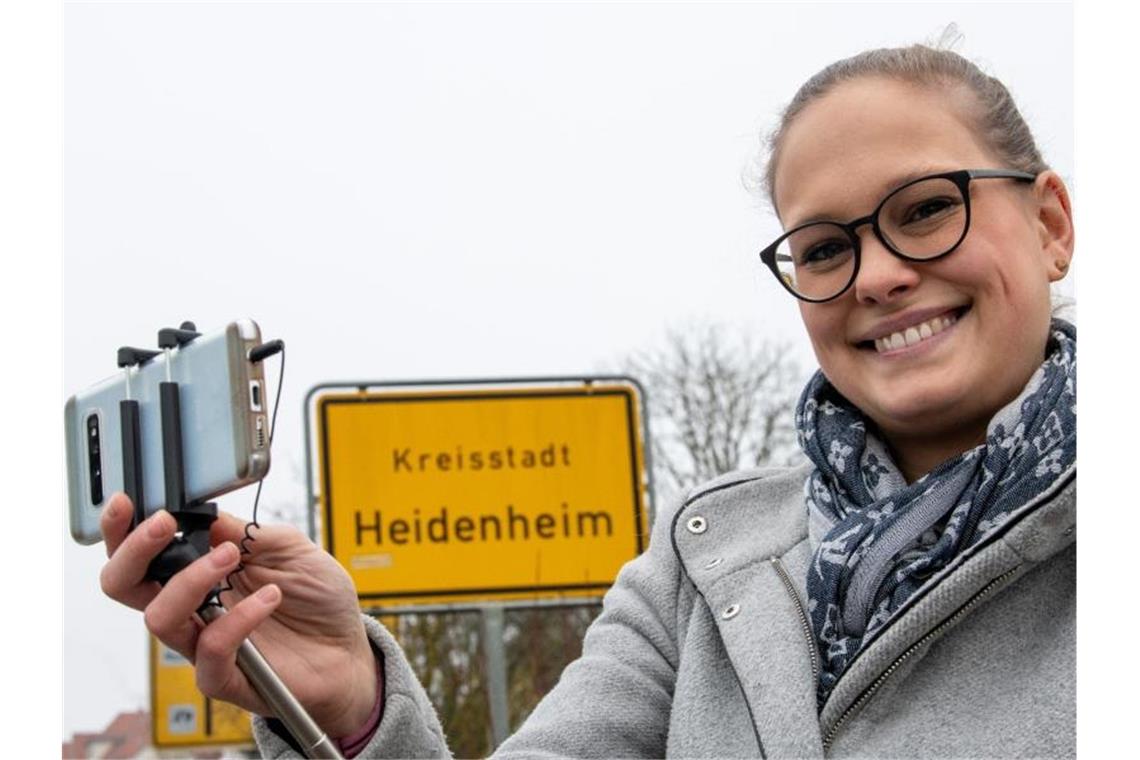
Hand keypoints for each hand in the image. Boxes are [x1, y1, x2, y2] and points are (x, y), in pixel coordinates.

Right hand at [98, 493, 379, 738]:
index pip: (142, 554)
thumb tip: (205, 514)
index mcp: (200, 571)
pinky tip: (270, 598)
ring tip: (230, 555)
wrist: (349, 648)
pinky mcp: (225, 676)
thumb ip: (247, 532)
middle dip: (134, 550)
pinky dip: (238, 619)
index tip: (126, 502)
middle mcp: (193, 607)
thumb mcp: (290, 547)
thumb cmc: (317, 598)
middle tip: (163, 525)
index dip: (122, 530)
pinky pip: (211, 651)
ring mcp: (204, 642)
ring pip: (160, 617)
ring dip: (191, 578)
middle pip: (124, 586)